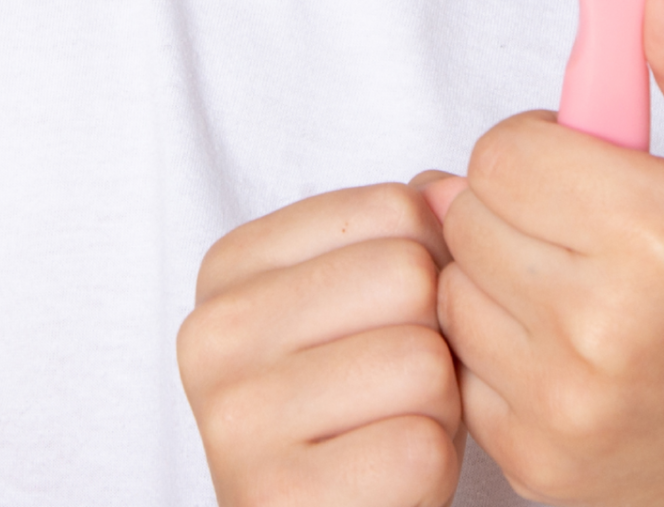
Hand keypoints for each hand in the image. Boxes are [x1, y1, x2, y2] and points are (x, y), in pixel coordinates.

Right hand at [179, 182, 472, 506]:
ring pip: (422, 363)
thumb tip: (450, 187)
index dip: (431, 269)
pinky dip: (429, 470)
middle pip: (409, 278)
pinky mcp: (275, 494)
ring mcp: (234, 417)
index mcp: (230, 266)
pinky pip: (419, 449)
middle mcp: (212, 333)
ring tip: (389, 431)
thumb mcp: (386, 302)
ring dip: (439, 407)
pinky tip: (384, 481)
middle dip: (438, 339)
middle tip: (395, 390)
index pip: (394, 208)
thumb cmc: (369, 406)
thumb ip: (415, 229)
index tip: (387, 324)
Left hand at [429, 0, 663, 506]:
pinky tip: (561, 346)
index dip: (538, 143)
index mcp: (662, 231)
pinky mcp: (529, 457)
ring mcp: (563, 400)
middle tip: (578, 219)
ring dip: (494, 274)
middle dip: (511, 203)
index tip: (583, 160)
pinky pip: (457, 365)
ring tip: (571, 281)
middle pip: (467, 216)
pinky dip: (494, 348)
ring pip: (451, 290)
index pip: (505, 150)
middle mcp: (605, 323)